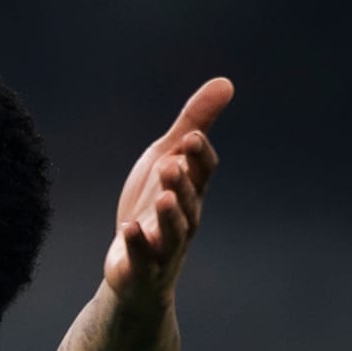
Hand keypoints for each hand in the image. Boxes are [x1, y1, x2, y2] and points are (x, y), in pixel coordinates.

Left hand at [104, 78, 232, 306]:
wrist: (134, 267)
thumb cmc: (154, 208)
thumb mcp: (167, 161)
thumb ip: (192, 125)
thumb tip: (225, 82)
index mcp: (191, 192)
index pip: (203, 172)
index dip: (198, 156)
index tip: (190, 137)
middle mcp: (184, 218)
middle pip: (189, 201)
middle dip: (181, 183)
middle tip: (170, 164)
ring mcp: (164, 246)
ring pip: (174, 232)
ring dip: (170, 215)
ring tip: (163, 198)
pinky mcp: (141, 268)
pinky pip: (142, 258)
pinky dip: (136, 244)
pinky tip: (126, 229)